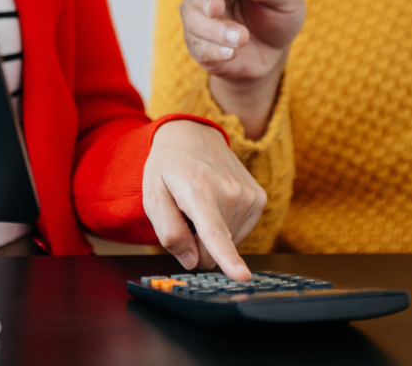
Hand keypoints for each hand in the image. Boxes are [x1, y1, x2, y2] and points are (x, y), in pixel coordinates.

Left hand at [143, 120, 266, 280]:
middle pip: (213, 249)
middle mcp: (230, 193)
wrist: (194, 134)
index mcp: (200, 192)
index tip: (242, 276)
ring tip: (201, 203)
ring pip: (228, 242)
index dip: (228, 259)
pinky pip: (239, 232)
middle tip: (185, 214)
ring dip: (211, 231)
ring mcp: (248, 195)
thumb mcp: (153, 195)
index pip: (215, 233)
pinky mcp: (259, 198)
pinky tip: (216, 203)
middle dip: (196, 243)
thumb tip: (190, 260)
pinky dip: (225, 225)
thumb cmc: (169, 166)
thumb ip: (168, 231)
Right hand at [179, 0, 304, 137]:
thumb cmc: (280, 17)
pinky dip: (214, 50)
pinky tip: (231, 54)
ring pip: (195, 19)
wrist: (273, 53)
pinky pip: (199, 45)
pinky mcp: (199, 42)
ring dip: (216, 30)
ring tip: (242, 39)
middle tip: (216, 10)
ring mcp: (202, 15)